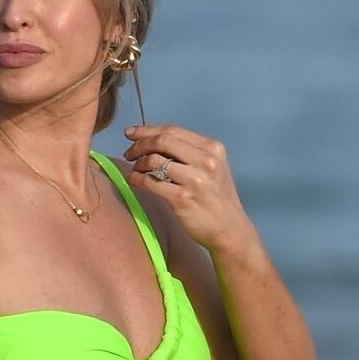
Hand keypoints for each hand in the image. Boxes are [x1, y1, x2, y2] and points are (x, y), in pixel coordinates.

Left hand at [120, 123, 247, 251]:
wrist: (230, 230)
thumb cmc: (217, 200)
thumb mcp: (214, 168)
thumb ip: (191, 153)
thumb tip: (157, 142)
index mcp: (212, 148)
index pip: (173, 130)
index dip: (148, 130)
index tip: (131, 133)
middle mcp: (205, 161)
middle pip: (162, 141)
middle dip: (140, 144)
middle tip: (129, 152)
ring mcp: (193, 180)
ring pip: (154, 160)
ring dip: (138, 163)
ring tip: (135, 169)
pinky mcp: (181, 199)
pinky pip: (150, 183)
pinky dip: (137, 179)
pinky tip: (133, 180)